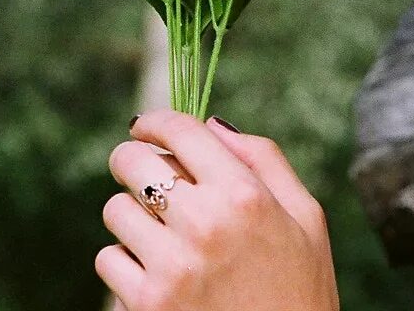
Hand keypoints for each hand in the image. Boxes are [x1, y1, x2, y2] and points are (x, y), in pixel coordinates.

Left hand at [97, 109, 340, 310]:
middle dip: (132, 160)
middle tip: (142, 172)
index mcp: (245, 195)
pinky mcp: (147, 303)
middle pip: (131, 162)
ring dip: (132, 215)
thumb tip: (213, 124)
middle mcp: (205, 224)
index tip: (146, 127)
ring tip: (161, 233)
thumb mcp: (306, 217)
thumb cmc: (300, 290)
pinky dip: (125, 262)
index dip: (155, 121)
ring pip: (115, 210)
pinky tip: (156, 271)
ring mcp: (171, 267)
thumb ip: (264, 160)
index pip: (180, 131)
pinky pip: (108, 259)